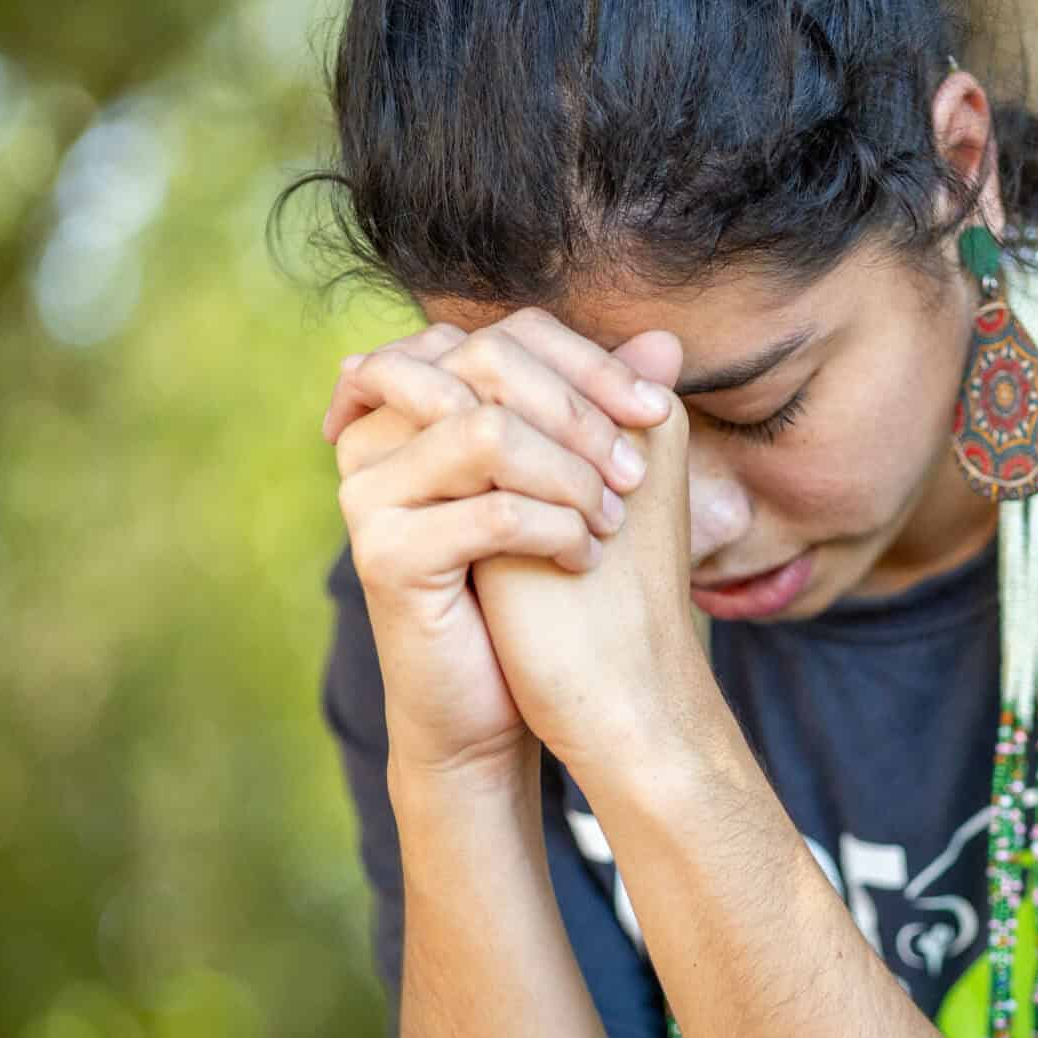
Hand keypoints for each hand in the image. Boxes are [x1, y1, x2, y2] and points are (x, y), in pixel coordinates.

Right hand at [325, 308, 681, 786]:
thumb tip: (666, 342)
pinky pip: (491, 513)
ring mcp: (371, 492)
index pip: (507, 336)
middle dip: (582, 415)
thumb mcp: (572, 484)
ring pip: (489, 434)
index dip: (590, 364)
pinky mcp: (384, 555)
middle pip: (490, 364)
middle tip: (635, 474)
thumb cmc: (529, 585)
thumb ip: (604, 410)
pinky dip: (556, 531)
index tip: (655, 410)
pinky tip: (581, 559)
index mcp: (415, 398)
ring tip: (607, 520)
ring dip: (571, 476)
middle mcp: (377, 431)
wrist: (488, 702)